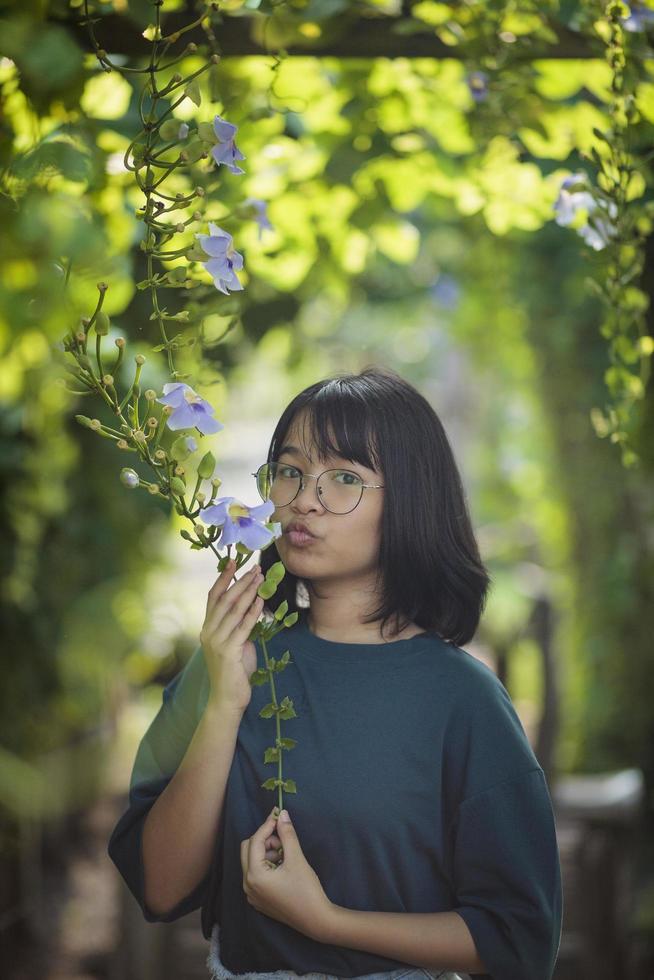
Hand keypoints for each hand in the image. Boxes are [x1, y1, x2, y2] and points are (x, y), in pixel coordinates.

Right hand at [200, 559, 264, 714]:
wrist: (227, 699)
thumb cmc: (234, 672)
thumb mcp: (235, 644)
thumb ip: (238, 627)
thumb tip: (251, 610)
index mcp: (207, 629)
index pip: (213, 597)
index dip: (222, 578)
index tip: (233, 562)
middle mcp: (208, 633)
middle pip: (224, 599)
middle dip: (240, 581)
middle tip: (254, 567)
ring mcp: (216, 642)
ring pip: (234, 610)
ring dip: (249, 592)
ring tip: (260, 578)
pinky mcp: (228, 651)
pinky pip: (243, 626)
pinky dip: (253, 611)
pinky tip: (261, 600)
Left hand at [240, 807, 334, 941]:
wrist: (316, 920)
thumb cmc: (306, 889)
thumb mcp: (296, 859)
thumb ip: (287, 834)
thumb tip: (282, 814)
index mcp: (254, 875)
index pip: (255, 841)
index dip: (267, 826)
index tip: (278, 815)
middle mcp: (247, 885)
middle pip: (247, 849)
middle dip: (264, 840)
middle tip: (283, 840)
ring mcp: (251, 894)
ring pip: (251, 862)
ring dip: (266, 852)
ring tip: (286, 855)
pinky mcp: (259, 900)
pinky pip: (256, 875)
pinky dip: (266, 865)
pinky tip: (283, 867)